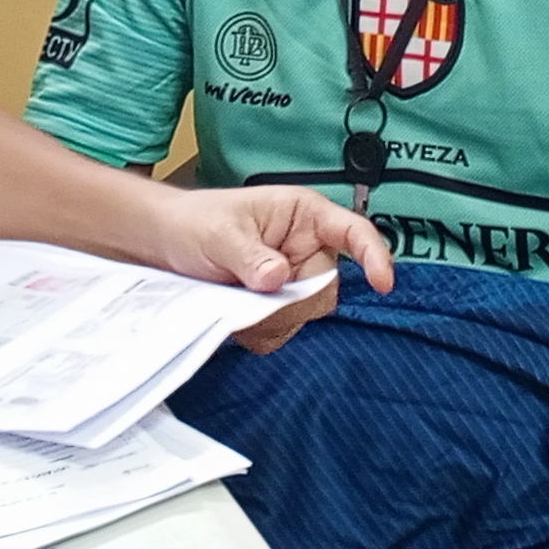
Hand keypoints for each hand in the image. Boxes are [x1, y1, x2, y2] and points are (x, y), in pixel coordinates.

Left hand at [142, 185, 391, 351]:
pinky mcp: (278, 305)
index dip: (373, 255)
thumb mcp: (220, 233)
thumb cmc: (195, 222)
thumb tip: (278, 278)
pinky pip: (286, 331)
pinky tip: (238, 318)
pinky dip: (263, 332)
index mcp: (303, 216)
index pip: (353, 232)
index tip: (383, 282)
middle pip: (327, 288)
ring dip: (273, 318)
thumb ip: (250, 256)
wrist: (165, 244)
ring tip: (237, 299)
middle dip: (293, 300)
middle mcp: (307, 248)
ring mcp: (294, 279)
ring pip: (307, 314)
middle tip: (254, 294)